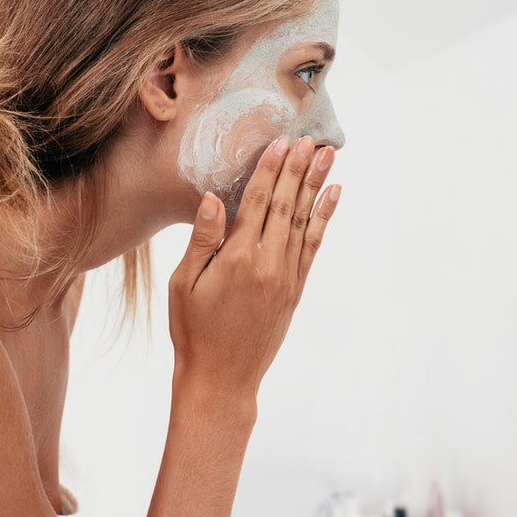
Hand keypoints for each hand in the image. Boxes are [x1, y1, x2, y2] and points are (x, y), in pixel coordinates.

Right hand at [168, 136, 340, 405]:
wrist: (222, 378)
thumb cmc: (194, 332)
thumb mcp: (183, 285)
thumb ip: (202, 241)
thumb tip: (211, 199)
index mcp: (237, 260)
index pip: (256, 203)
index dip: (270, 170)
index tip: (281, 143)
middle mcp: (268, 264)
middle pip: (285, 206)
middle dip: (297, 170)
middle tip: (310, 138)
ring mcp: (286, 277)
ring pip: (304, 221)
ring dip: (316, 185)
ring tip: (327, 156)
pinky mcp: (295, 290)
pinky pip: (313, 245)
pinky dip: (324, 218)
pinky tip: (332, 196)